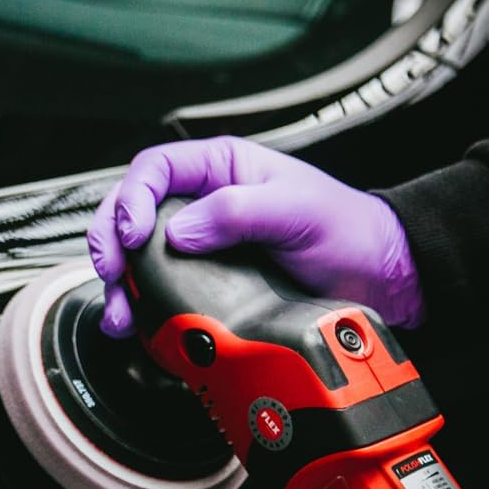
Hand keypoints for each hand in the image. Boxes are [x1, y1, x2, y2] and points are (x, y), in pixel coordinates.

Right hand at [87, 136, 424, 337]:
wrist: (379, 279)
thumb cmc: (348, 231)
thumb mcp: (297, 209)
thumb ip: (237, 212)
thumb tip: (179, 230)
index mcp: (220, 168)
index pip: (154, 170)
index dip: (132, 198)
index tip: (133, 234)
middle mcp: (202, 202)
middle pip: (130, 211)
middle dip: (110, 242)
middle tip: (111, 272)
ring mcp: (200, 244)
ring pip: (136, 254)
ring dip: (119, 281)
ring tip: (119, 310)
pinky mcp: (205, 282)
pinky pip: (159, 287)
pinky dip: (140, 304)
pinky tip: (136, 320)